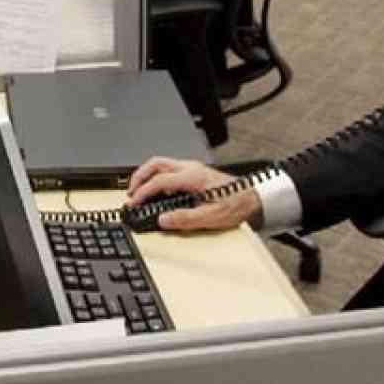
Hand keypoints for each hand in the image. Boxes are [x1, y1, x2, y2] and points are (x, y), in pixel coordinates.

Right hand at [125, 157, 257, 231]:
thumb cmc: (236, 205)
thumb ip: (185, 219)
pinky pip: (169, 168)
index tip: (134, 202)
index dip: (143, 191)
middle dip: (139, 176)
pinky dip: (157, 176)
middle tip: (130, 192)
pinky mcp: (194, 172)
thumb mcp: (210, 217)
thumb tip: (164, 220)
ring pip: (161, 163)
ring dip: (147, 175)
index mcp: (192, 177)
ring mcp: (192, 168)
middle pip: (156, 163)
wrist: (252, 198)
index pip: (159, 180)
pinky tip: (156, 188)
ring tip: (139, 189)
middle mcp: (191, 168)